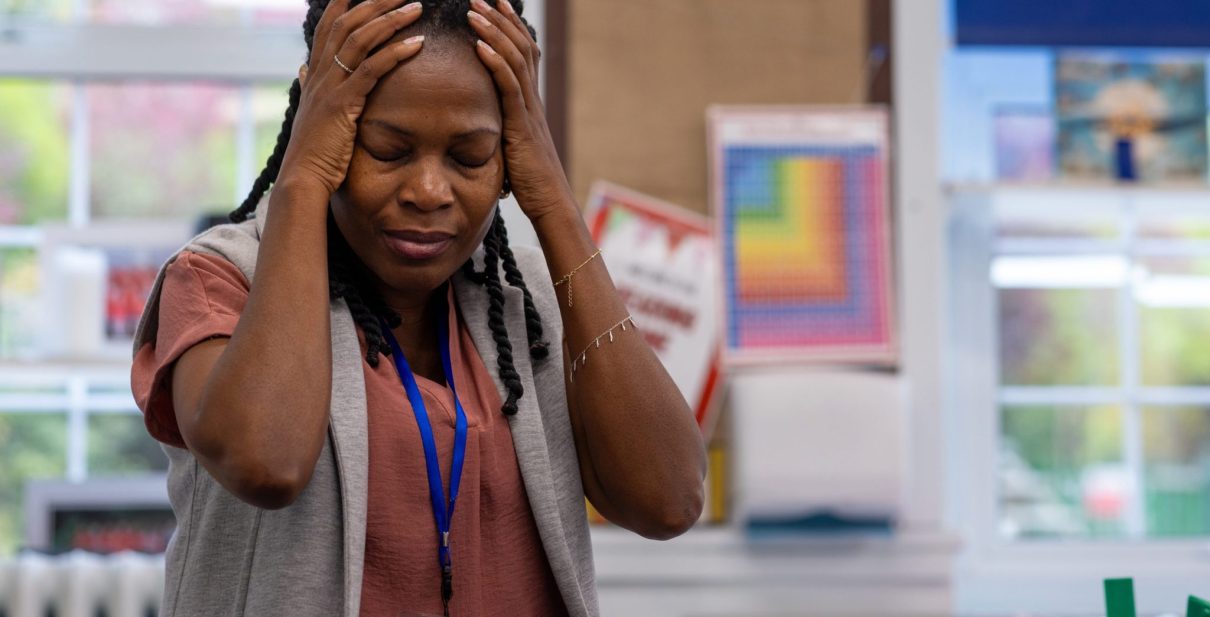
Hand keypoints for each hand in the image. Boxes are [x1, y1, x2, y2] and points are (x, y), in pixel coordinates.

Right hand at [278, 0, 425, 195]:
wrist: (302, 179)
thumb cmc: (313, 152)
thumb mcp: (311, 114)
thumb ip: (310, 88)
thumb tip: (303, 69)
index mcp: (315, 74)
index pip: (329, 27)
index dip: (345, 4)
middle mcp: (320, 74)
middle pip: (347, 23)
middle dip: (375, 2)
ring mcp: (330, 87)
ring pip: (360, 40)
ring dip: (390, 20)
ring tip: (418, 7)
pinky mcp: (343, 104)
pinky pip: (371, 70)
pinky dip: (395, 54)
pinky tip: (417, 44)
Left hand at [468, 0, 575, 222]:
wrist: (550, 203)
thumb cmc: (530, 183)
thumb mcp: (511, 148)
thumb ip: (502, 129)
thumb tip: (484, 126)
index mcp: (529, 104)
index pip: (523, 55)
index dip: (509, 28)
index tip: (495, 6)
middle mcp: (532, 101)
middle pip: (520, 48)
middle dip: (500, 19)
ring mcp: (529, 111)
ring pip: (514, 61)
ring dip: (493, 32)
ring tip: (473, 10)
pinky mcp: (521, 126)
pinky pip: (508, 87)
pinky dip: (494, 62)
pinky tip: (478, 45)